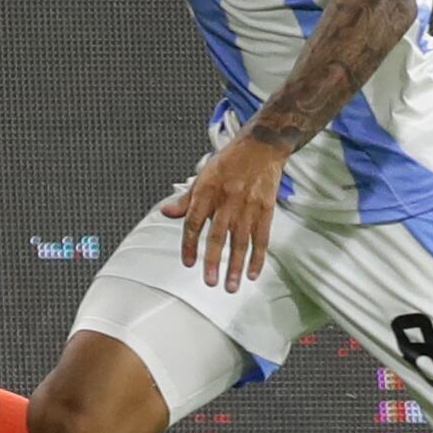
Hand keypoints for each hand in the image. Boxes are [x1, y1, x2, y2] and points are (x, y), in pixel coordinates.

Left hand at [160, 135, 286, 291]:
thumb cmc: (230, 162)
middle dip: (213, 261)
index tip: (188, 263)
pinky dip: (257, 257)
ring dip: (236, 266)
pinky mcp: (266, 209)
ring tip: (231, 286)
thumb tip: (166, 212)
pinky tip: (252, 273)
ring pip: (240, 241)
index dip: (189, 244)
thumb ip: (186, 199)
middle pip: (217, 235)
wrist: (261, 147)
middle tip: (210, 282)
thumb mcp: (203, 175)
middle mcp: (227, 199)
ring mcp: (248, 205)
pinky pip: (262, 237)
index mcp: (208, 190)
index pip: (194, 222)